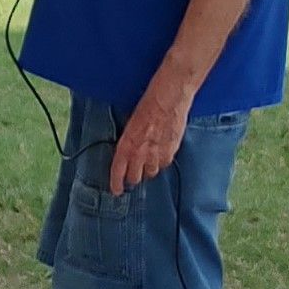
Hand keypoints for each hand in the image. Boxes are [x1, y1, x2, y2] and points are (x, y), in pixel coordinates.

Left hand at [108, 73, 193, 194]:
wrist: (169, 98)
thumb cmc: (148, 105)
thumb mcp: (132, 124)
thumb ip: (130, 141)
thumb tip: (129, 151)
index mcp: (127, 144)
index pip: (118, 170)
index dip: (116, 183)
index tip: (116, 190)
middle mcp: (141, 152)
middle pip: (136, 177)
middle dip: (133, 178)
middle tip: (133, 177)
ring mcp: (157, 153)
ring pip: (151, 172)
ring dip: (149, 169)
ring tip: (148, 161)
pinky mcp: (171, 151)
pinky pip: (165, 164)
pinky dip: (162, 161)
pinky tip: (161, 153)